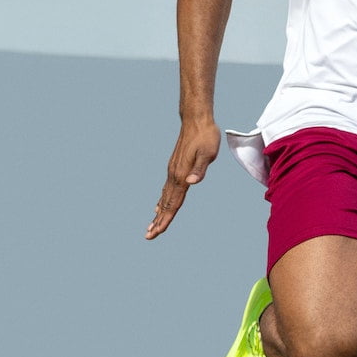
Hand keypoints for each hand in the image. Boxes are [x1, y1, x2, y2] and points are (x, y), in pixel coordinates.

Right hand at [146, 117, 221, 239]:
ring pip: (164, 198)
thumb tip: (192, 182)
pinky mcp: (174, 167)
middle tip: (148, 236)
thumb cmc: (206, 136)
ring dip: (158, 213)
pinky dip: (162, 201)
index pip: (173, 203)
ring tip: (151, 226)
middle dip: (158, 222)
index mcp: (181, 175)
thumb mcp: (208, 153)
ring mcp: (173, 171)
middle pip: (166, 204)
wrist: (196, 120)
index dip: (165, 220)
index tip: (156, 232)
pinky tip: (159, 205)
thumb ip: (200, 169)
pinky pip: (166, 189)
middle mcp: (174, 176)